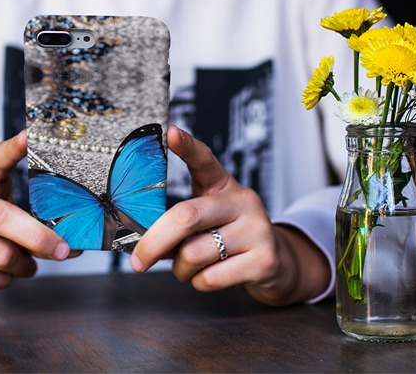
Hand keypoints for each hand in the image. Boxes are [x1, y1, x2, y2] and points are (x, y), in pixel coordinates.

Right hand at [0, 131, 72, 300]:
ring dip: (21, 266)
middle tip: (62, 250)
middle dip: (37, 237)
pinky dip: (3, 281)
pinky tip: (1, 275)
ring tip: (24, 265)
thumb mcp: (7, 218)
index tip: (30, 135)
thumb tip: (73, 245)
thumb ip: (34, 224)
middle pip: (1, 216)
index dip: (13, 149)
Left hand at [130, 126, 329, 304]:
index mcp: (223, 185)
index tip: (170, 132)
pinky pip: (211, 278)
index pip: (204, 160)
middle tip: (138, 260)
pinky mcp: (264, 260)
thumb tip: (141, 240)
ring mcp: (257, 229)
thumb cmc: (229, 238)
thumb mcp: (208, 219)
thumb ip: (180, 222)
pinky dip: (199, 283)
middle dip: (154, 242)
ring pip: (194, 254)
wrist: (277, 264)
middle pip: (186, 216)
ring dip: (181, 270)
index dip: (187, 146)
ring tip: (190, 267)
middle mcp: (242, 201)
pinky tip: (210, 276)